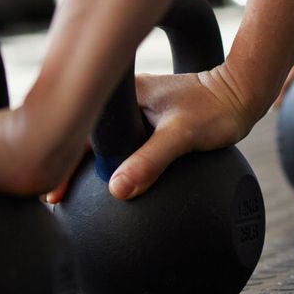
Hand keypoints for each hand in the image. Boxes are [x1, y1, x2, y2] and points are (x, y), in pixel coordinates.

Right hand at [69, 64, 262, 202]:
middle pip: (83, 135)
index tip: (51, 191)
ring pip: (100, 141)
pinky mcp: (146, 121)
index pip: (80, 129)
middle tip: (52, 199)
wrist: (242, 94)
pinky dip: (110, 162)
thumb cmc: (217, 109)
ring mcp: (133, 110)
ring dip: (85, 164)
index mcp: (123, 94)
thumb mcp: (183, 135)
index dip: (61, 159)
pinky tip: (109, 185)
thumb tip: (117, 190)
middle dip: (63, 163)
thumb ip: (151, 160)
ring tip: (68, 195)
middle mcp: (123, 100)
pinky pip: (120, 144)